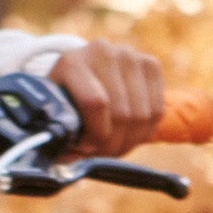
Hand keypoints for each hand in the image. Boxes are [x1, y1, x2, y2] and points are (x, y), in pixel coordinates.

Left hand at [49, 39, 169, 157]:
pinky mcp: (150, 64)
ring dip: (130, 141)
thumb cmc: (66, 96)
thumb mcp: (55, 109)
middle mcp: (103, 53)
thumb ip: (60, 132)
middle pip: (122, 113)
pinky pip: (157, 110)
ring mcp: (130, 56)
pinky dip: (145, 131)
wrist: (82, 69)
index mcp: (72, 62)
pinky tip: (129, 135)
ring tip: (113, 147)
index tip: (85, 148)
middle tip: (101, 153)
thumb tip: (68, 160)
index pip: (96, 104)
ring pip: (143, 115)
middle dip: (112, 143)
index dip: (95, 134)